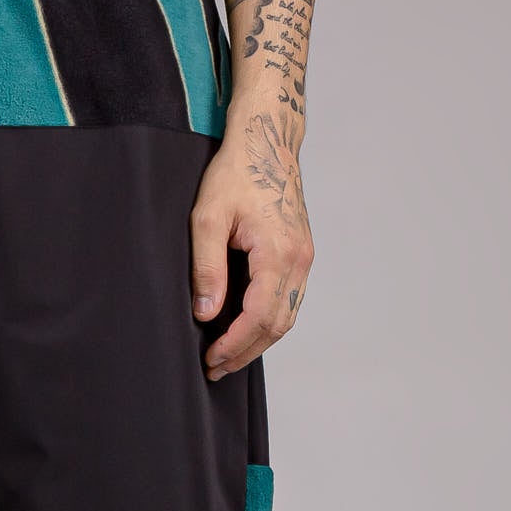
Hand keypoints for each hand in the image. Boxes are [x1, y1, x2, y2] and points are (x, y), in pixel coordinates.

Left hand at [190, 108, 313, 381]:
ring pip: (287, 316)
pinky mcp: (301, 253)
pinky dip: (268, 322)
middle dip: (245, 352)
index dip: (235, 344)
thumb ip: (207, 268)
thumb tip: (206, 313)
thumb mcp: (207, 218)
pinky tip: (244, 329)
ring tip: (226, 356)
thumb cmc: (235, 173)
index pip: (260, 316)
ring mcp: (304, 257)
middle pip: (277, 325)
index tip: (211, 358)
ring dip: (258, 342)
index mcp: (278, 252)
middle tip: (214, 368)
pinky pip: (289, 300)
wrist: (266, 141)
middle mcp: (299, 259)